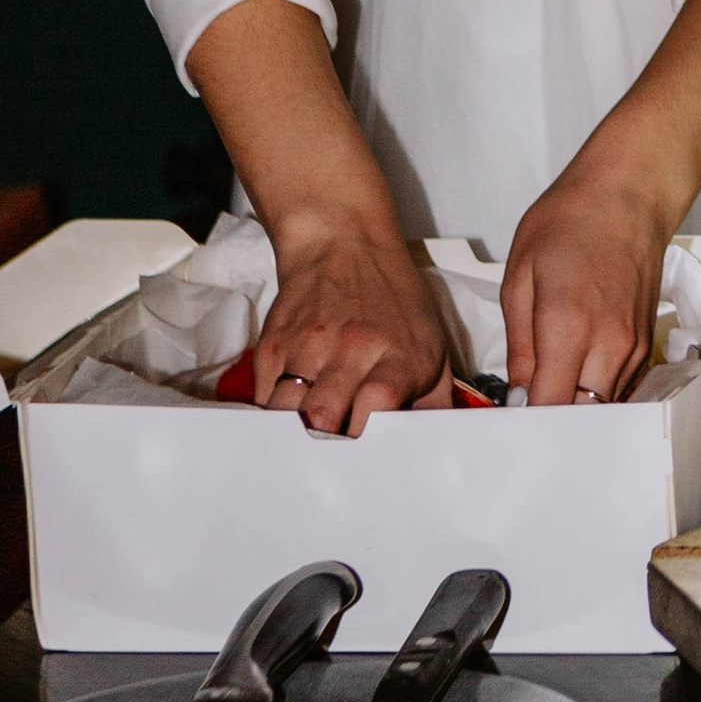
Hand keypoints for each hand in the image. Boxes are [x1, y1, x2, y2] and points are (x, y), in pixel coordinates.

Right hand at [254, 221, 451, 438]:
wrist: (343, 244)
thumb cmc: (394, 297)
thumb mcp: (432, 343)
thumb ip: (433, 399)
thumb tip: (436, 444)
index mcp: (399, 355)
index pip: (379, 404)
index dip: (368, 437)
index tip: (368, 456)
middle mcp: (352, 351)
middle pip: (323, 417)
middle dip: (325, 447)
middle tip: (331, 458)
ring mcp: (307, 347)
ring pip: (284, 413)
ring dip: (293, 434)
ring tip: (306, 441)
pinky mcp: (273, 344)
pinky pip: (263, 398)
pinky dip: (273, 416)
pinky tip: (288, 416)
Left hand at [501, 164, 668, 404]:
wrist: (628, 196)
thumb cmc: (569, 223)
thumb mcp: (520, 278)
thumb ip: (518, 346)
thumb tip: (518, 395)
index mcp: (568, 327)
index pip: (550, 407)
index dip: (527, 422)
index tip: (508, 420)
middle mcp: (609, 344)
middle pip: (582, 416)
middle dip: (553, 421)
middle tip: (525, 412)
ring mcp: (635, 346)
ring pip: (604, 406)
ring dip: (577, 407)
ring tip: (550, 390)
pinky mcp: (647, 343)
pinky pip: (620, 387)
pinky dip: (597, 390)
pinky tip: (577, 371)